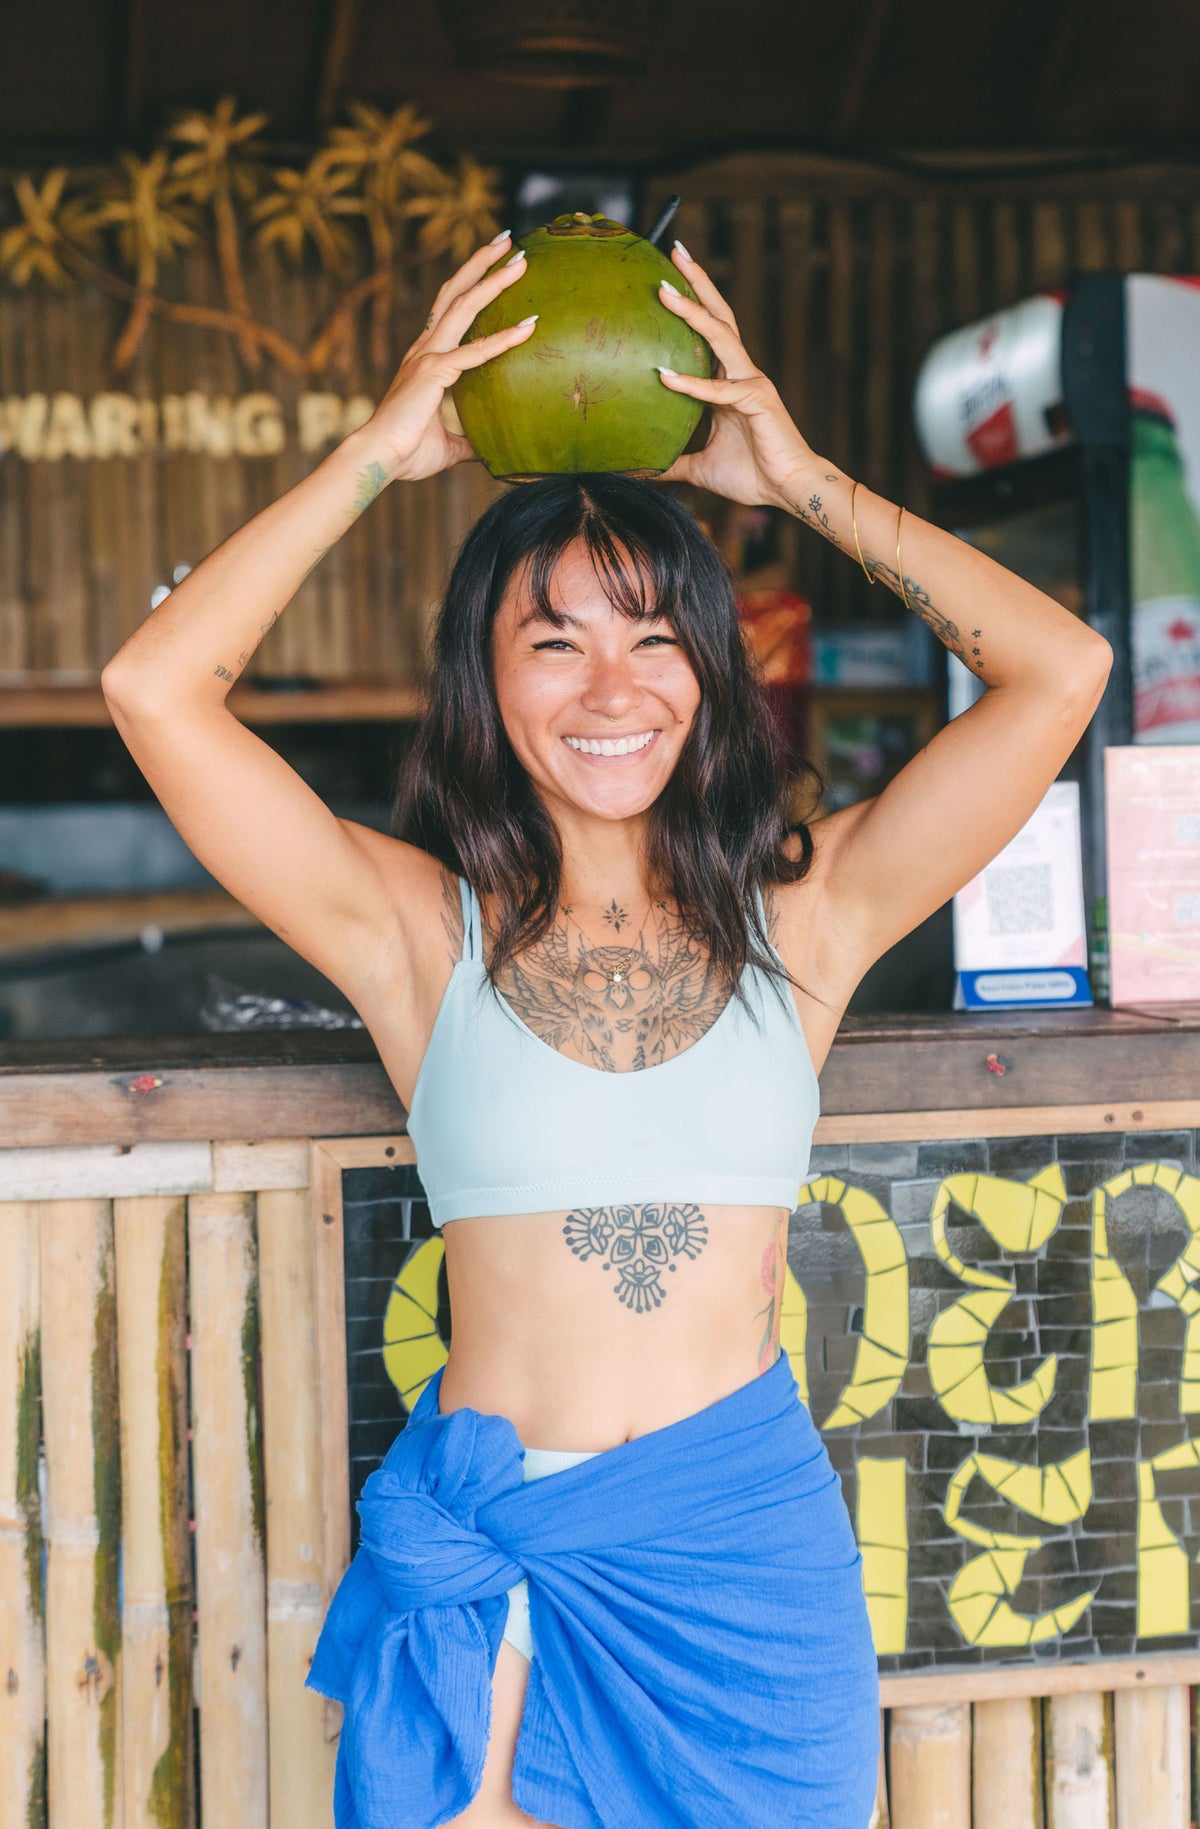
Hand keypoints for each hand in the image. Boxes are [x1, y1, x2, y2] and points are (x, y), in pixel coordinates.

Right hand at [362, 232, 536, 482]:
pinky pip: (475, 353)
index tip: (494, 267)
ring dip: (492, 281)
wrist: (379, 460)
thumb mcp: (447, 447)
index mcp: (425, 360)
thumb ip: (467, 442)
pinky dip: (503, 340)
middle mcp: (425, 350)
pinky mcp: (433, 373)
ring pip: (464, 306)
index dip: (472, 287)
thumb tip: (489, 450)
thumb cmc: (406, 454)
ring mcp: (428, 357)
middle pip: (456, 294)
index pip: (451, 313)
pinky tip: (528, 328)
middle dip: (482, 264)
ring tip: (518, 260)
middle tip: (508, 241)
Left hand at [654, 246, 812, 506]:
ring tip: (666, 288)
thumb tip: (641, 470)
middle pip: (718, 316)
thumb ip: (672, 462)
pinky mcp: (757, 402)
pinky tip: (663, 375)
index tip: (666, 277)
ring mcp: (750, 383)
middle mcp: (740, 374)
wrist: (787, 491)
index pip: (706, 334)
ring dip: (692, 311)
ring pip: (720, 336)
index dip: (689, 305)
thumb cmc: (751, 475)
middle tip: (674, 251)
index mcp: (727, 383)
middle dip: (697, 282)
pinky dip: (691, 384)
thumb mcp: (699, 467)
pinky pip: (720, 391)